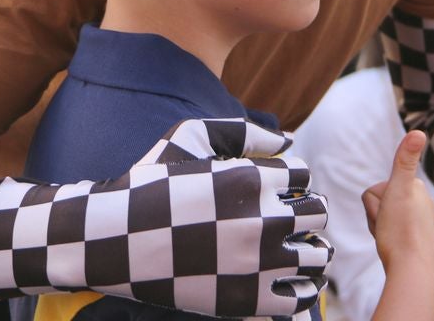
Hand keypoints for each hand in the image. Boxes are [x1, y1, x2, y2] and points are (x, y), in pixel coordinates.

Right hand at [136, 117, 332, 316]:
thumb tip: (290, 141)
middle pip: (317, 213)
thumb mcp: (191, 135)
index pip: (303, 175)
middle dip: (304, 211)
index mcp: (253, 178)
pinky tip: (286, 279)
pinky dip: (303, 287)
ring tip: (293, 249)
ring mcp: (258, 265)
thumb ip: (245, 131)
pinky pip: (303, 297)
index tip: (270, 190)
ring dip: (310, 249)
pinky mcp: (250, 301)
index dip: (289, 180)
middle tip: (286, 219)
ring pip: (319, 256)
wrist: (114, 241)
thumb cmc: (152, 180)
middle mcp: (263, 220)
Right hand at [362, 130, 433, 275]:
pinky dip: (389, 242)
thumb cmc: (402, 232)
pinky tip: (395, 251)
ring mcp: (419, 224)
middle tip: (387, 230)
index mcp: (416, 188)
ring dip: (379, 231)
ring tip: (390, 241)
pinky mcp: (417, 242)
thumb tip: (418, 131)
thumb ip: (405, 160)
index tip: (388, 216)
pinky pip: (391, 237)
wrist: (414, 272)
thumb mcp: (399, 190)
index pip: (374, 191)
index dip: (374, 206)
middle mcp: (421, 203)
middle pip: (377, 206)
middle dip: (376, 218)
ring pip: (382, 222)